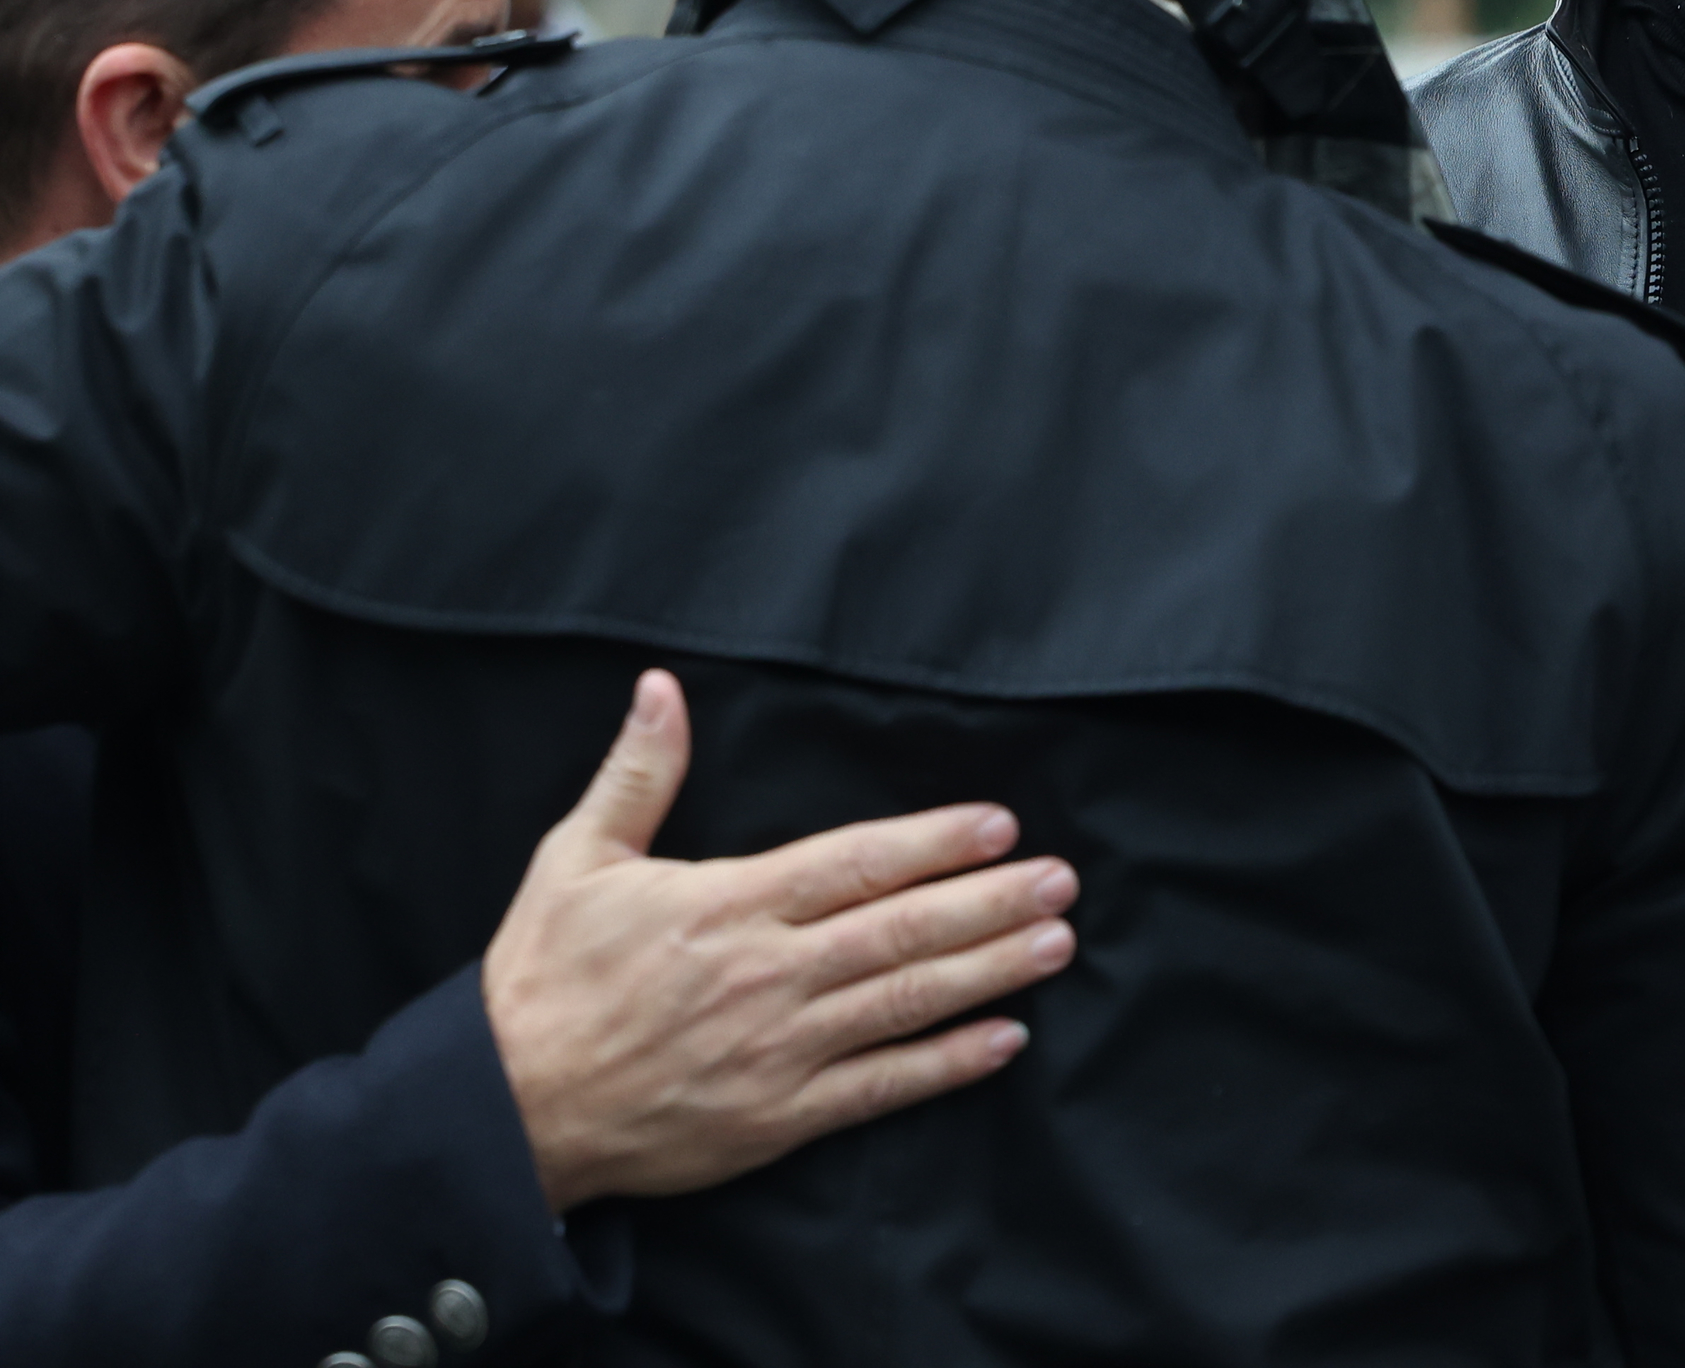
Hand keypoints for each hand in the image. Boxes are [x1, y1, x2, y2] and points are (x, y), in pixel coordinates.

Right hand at [483, 669, 1077, 1213]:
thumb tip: (661, 687)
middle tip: (1062, 881)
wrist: (502, 1111)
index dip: (936, 842)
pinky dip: (946, 1065)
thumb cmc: (542, 979)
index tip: (1000, 825)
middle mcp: (766, 975)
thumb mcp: (576, 860)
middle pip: (901, 929)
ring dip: (990, 972)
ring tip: (1056, 944)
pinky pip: (879, 1088)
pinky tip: (1004, 1040)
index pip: (855, 863)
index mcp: (727, 905)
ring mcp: (778, 1050)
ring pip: (906, 1002)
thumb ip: (637, 773)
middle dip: (991, 903)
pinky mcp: (777, 1118)